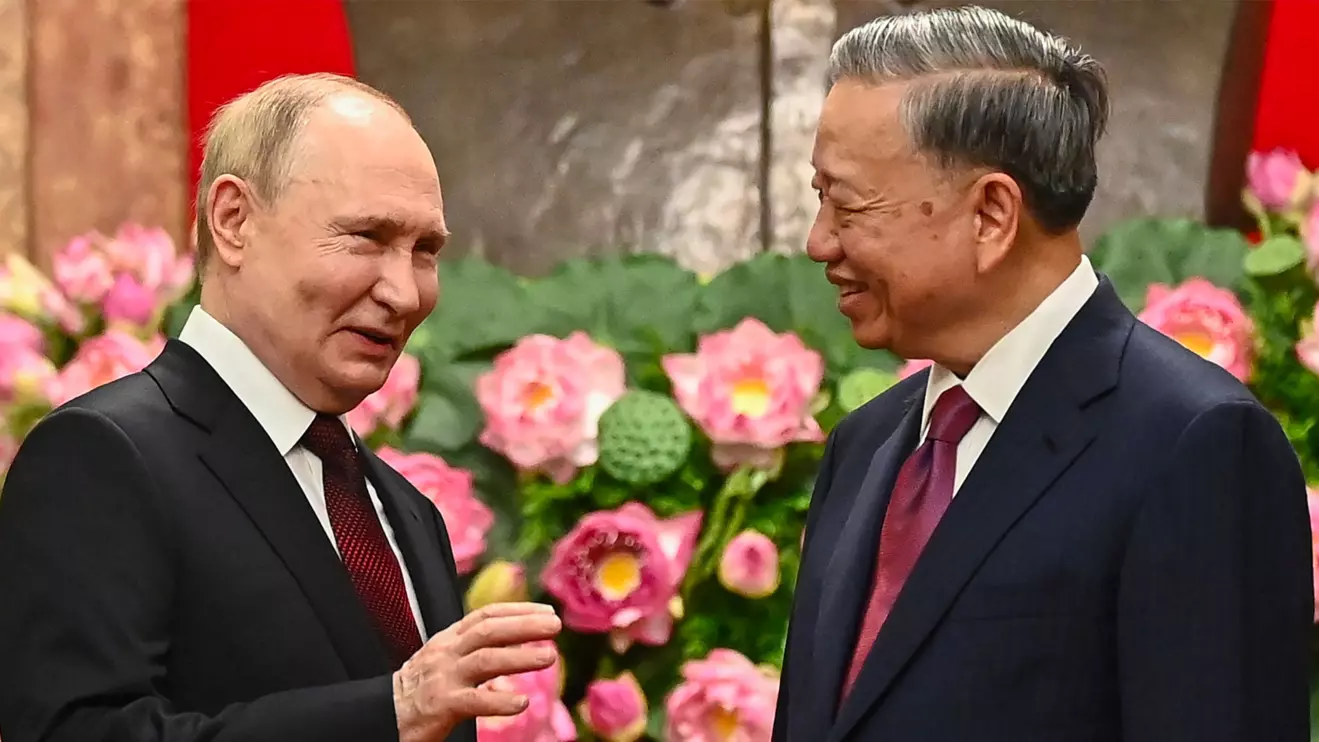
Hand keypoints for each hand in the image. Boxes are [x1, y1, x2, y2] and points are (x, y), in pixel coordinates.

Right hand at [394, 602, 562, 741]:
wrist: (381, 715)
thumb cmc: (419, 689)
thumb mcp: (444, 660)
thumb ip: (474, 649)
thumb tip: (514, 641)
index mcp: (449, 640)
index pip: (485, 615)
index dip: (517, 609)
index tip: (546, 610)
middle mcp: (446, 653)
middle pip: (489, 631)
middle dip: (524, 625)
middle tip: (556, 624)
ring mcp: (443, 678)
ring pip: (485, 660)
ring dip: (520, 657)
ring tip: (550, 656)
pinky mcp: (440, 706)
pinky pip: (474, 702)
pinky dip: (500, 701)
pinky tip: (522, 703)